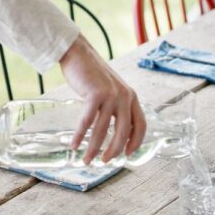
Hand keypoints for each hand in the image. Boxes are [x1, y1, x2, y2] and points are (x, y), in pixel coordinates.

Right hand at [59, 34, 144, 163]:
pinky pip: (87, 121)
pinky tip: (74, 145)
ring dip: (93, 148)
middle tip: (104, 162)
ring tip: (86, 159)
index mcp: (131, 96)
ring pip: (103, 130)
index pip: (140, 125)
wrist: (78, 52)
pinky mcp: (95, 94)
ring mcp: (110, 95)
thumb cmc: (91, 73)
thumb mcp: (110, 89)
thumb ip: (115, 106)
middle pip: (123, 133)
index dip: (135, 142)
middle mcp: (124, 96)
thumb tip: (112, 131)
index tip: (127, 155)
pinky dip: (80, 135)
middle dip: (113, 151)